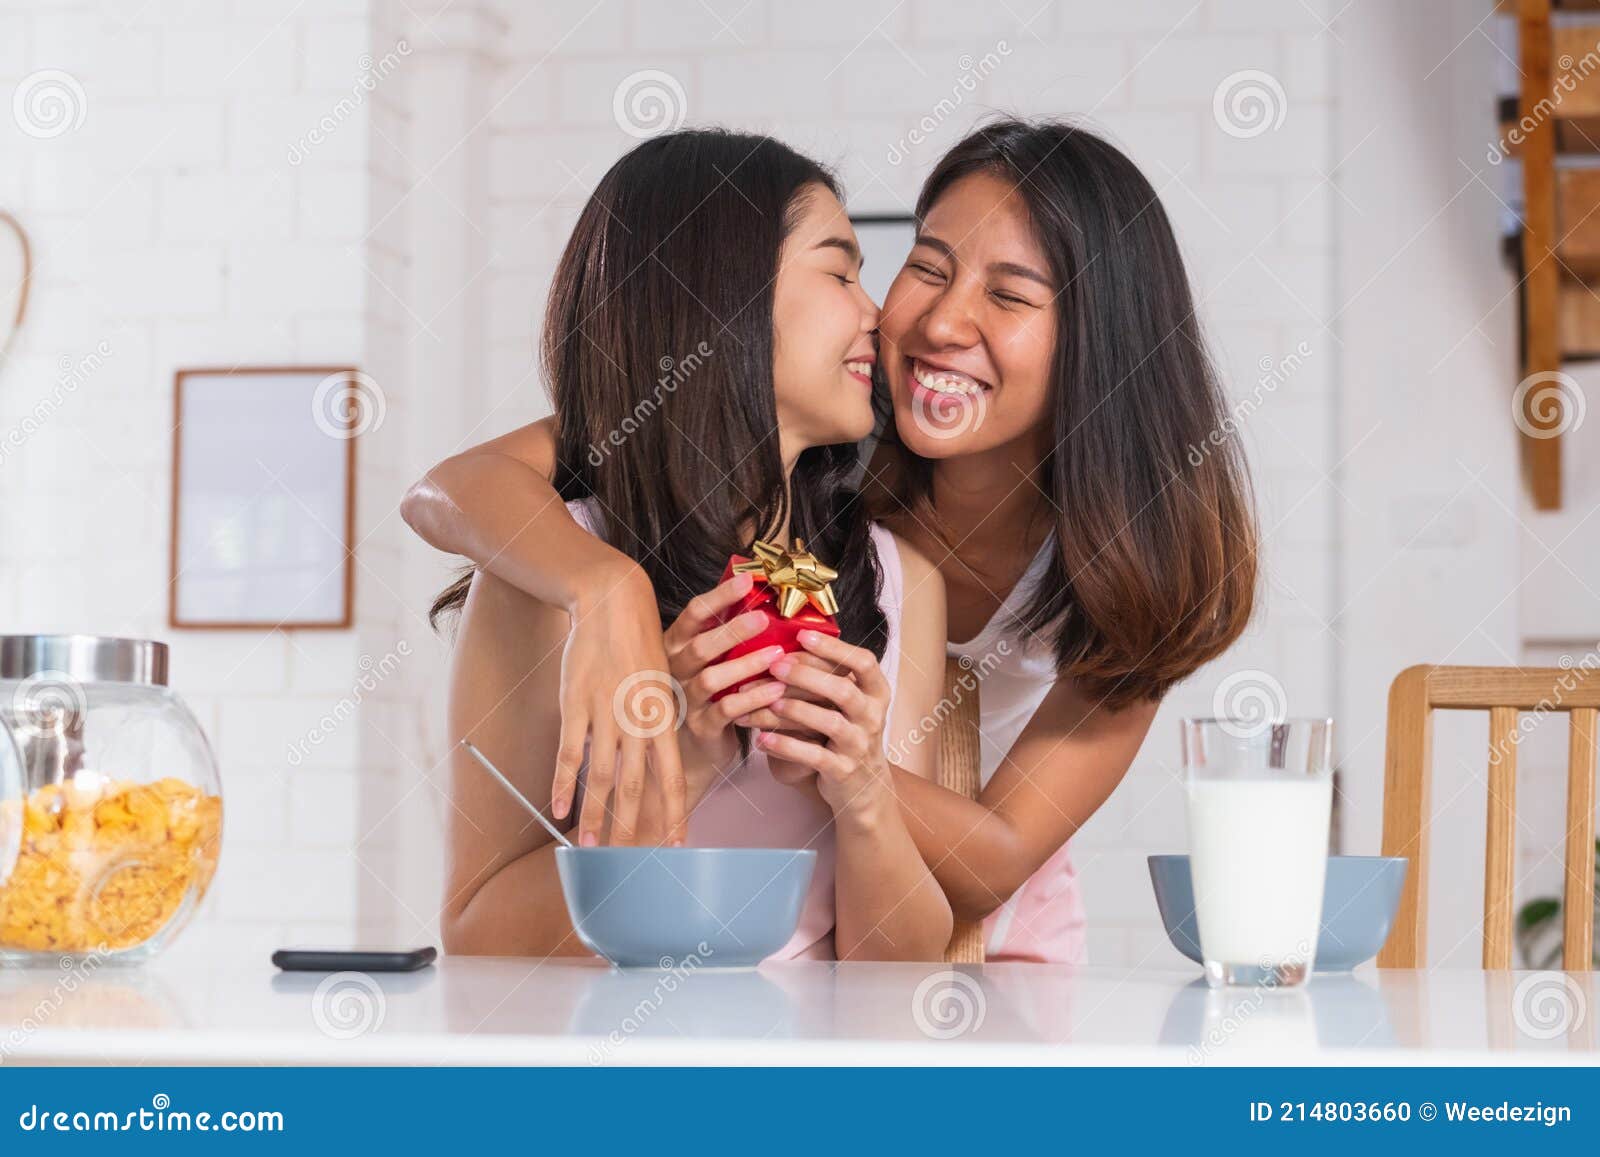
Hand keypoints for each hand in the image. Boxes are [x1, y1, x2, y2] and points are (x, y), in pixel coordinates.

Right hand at [550, 563, 687, 848]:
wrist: (614, 605)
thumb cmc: (639, 646)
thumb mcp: (660, 686)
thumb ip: (656, 725)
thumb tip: (653, 759)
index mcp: (665, 720)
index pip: (672, 778)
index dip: (674, 815)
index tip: (677, 847)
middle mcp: (639, 723)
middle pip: (636, 789)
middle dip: (632, 830)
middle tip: (629, 865)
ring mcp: (607, 716)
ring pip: (602, 778)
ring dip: (596, 817)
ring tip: (592, 848)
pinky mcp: (578, 705)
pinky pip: (569, 753)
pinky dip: (563, 784)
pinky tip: (558, 810)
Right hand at [664, 573, 791, 775]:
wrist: (698, 743)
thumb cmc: (713, 689)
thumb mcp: (714, 656)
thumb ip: (727, 629)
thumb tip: (763, 591)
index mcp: (678, 644)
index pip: (694, 613)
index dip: (720, 596)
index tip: (748, 580)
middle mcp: (675, 669)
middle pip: (700, 645)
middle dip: (733, 630)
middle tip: (764, 618)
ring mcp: (685, 699)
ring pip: (712, 678)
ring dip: (746, 665)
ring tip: (778, 655)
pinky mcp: (702, 726)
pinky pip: (726, 710)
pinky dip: (753, 698)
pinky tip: (777, 689)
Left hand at [755, 630, 894, 822]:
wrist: (863, 786)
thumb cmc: (846, 732)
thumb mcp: (847, 703)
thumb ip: (828, 675)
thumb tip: (784, 642)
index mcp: (876, 692)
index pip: (863, 662)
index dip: (834, 647)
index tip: (802, 635)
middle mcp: (873, 716)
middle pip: (843, 690)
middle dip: (807, 676)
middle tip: (774, 665)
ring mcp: (859, 745)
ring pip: (829, 723)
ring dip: (795, 710)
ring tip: (766, 702)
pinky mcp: (843, 771)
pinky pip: (814, 757)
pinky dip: (786, 747)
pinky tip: (761, 740)